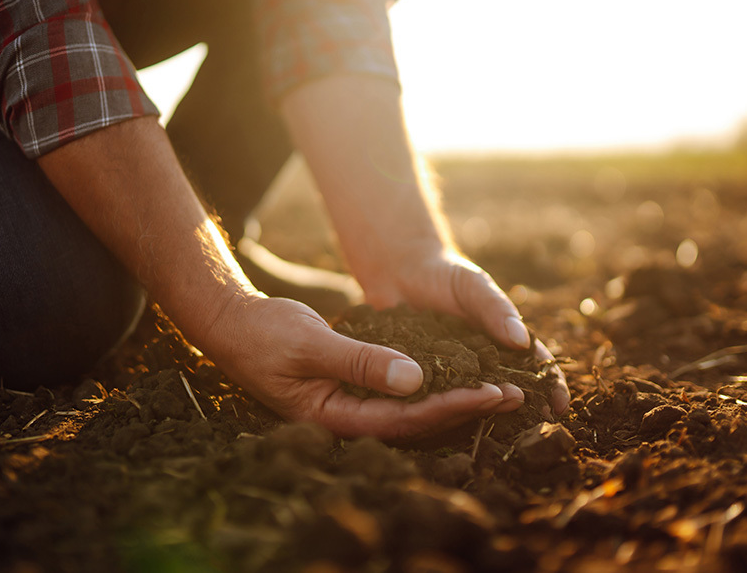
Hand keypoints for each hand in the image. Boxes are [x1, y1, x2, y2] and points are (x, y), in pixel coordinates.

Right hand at [204, 296, 525, 438]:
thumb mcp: (311, 344)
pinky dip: (428, 381)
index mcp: (333, 416)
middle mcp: (346, 417)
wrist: (233, 324)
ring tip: (497, 387)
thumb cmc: (264, 334)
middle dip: (463, 407)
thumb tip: (415, 381)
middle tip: (513, 395)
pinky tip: (455, 372)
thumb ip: (361, 362)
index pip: (404, 420)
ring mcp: (349, 402)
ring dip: (452, 396)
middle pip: (415, 421)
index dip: (451, 407)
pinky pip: (397, 390)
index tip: (492, 393)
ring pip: (410, 407)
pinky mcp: (351, 385)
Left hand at [362, 247, 570, 416]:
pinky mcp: (422, 377)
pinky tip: (446, 423)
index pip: (534, 366)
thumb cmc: (445, 274)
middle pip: (508, 390)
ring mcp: (452, 373)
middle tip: (534, 430)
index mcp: (502, 340)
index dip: (550, 385)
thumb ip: (496, 309)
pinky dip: (444, 410)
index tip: (560, 405)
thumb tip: (523, 341)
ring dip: (485, 414)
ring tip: (495, 430)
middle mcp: (481, 362)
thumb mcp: (474, 286)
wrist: (400, 271)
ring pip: (473, 399)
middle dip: (524, 409)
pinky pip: (435, 396)